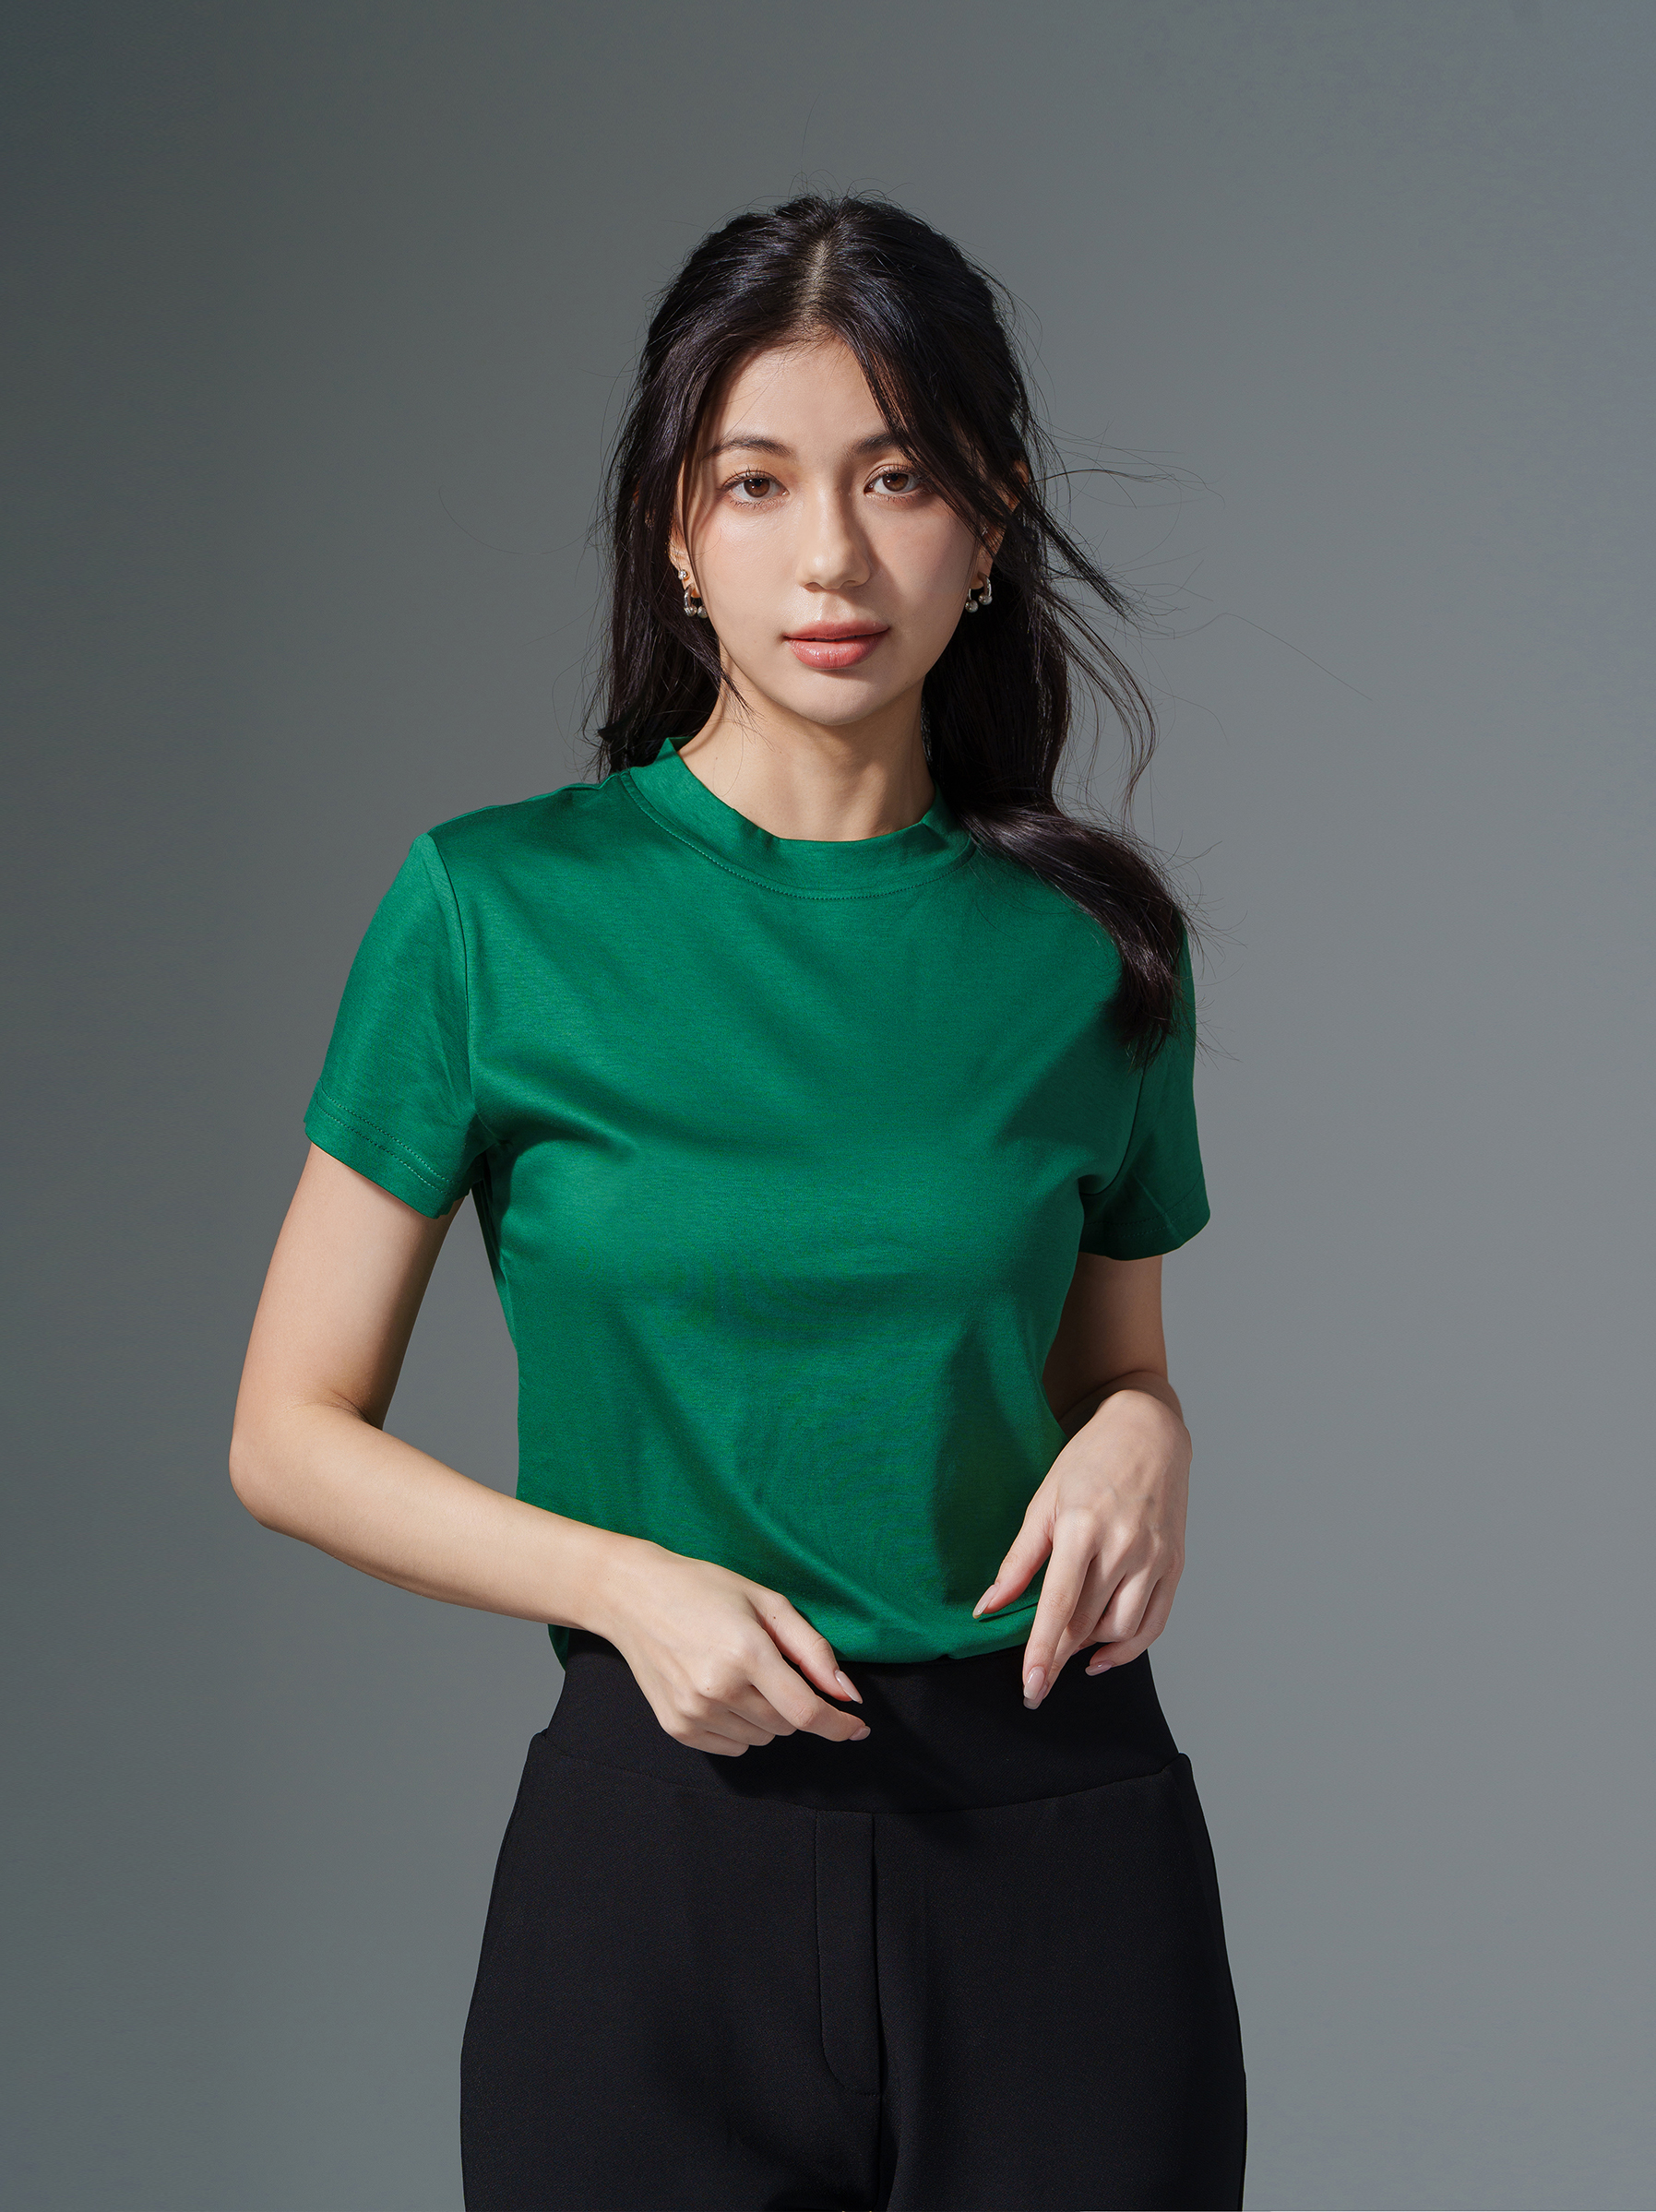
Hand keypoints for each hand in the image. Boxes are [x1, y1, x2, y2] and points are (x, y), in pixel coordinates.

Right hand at [589, 1536, 872, 1756]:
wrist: (634, 1597)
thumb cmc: (704, 1590)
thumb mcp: (767, 1602)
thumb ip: (813, 1650)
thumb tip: (848, 1694)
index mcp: (746, 1652)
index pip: (806, 1711)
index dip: (838, 1725)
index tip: (858, 1728)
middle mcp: (719, 1689)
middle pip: (786, 1726)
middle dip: (792, 1702)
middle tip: (767, 1664)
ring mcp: (694, 1712)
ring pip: (761, 1738)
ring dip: (765, 1715)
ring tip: (738, 1672)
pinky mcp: (676, 1727)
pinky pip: (732, 1747)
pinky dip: (739, 1727)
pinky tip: (720, 1691)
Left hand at [972, 1384, 1189, 1707]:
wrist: (1148, 1431)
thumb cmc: (1089, 1461)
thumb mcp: (1043, 1501)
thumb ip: (1018, 1559)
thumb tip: (987, 1608)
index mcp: (1082, 1527)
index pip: (1059, 1603)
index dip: (1042, 1649)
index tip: (1030, 1685)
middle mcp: (1123, 1546)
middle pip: (1087, 1622)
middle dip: (1058, 1657)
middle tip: (1036, 1681)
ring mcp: (1154, 1557)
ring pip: (1121, 1628)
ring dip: (1089, 1648)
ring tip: (1065, 1648)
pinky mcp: (1175, 1565)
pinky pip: (1154, 1623)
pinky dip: (1129, 1648)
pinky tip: (1102, 1655)